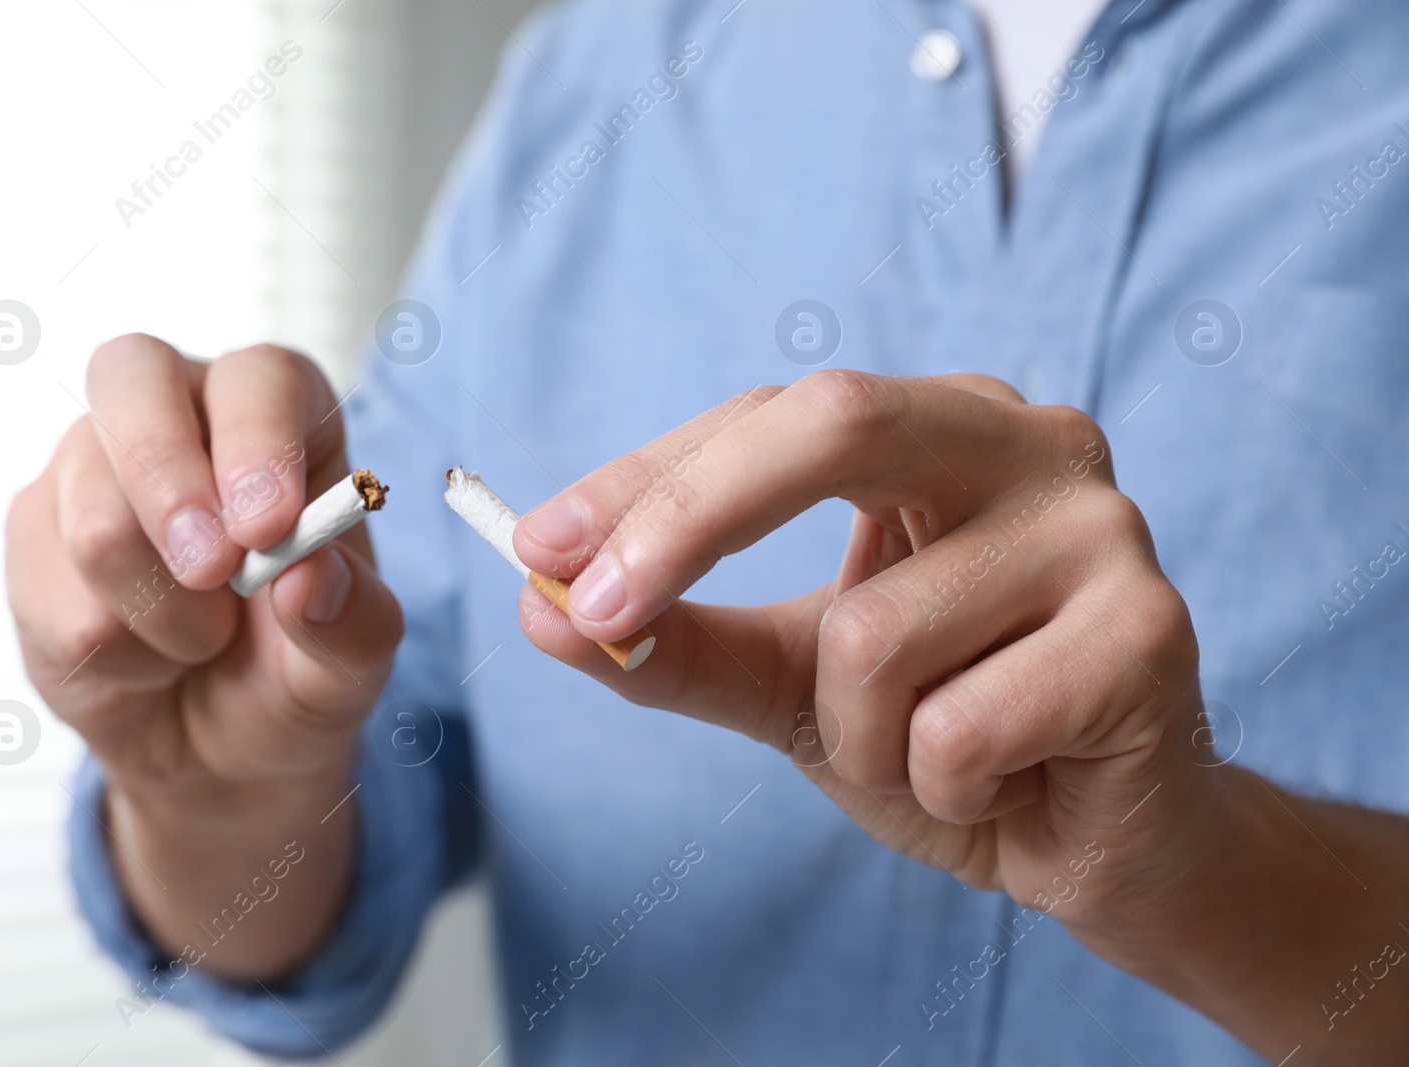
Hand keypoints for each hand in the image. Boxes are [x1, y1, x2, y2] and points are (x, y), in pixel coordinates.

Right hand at [6, 334, 401, 976]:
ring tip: (199, 644)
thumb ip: (349, 617)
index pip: (269, 377)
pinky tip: (146, 656)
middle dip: (165, 480)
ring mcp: (101, 471)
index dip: (259, 437)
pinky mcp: (36, 532)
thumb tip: (307, 574)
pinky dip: (92, 630)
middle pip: (138, 379)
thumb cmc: (305, 680)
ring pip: (76, 485)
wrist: (229, 751)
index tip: (265, 528)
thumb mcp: (353, 666)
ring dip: (140, 587)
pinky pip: (31, 566)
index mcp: (288, 425)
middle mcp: (189, 423)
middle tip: (208, 575)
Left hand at [513, 370, 1215, 933]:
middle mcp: (1031, 442)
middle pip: (835, 422)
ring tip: (932, 755)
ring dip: (860, 737)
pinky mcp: (1151, 633)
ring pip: (874, 634)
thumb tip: (538, 604)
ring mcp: (1103, 528)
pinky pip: (958, 729)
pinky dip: (942, 787)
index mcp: (942, 428)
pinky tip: (1006, 782)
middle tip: (591, 611)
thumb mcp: (789, 682)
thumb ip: (675, 640)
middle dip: (687, 519)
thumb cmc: (942, 738)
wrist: (1089, 845)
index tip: (535, 548)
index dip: (648, 481)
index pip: (771, 414)